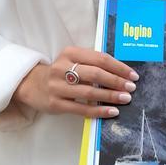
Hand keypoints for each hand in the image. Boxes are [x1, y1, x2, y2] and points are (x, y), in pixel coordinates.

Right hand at [13, 46, 138, 118]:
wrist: (32, 85)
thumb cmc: (61, 72)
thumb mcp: (73, 60)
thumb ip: (92, 63)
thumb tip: (122, 73)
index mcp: (70, 53)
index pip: (100, 58)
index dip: (119, 67)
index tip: (133, 75)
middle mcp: (62, 68)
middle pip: (95, 74)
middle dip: (116, 81)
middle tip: (131, 88)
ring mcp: (57, 87)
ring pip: (89, 92)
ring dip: (110, 96)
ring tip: (125, 99)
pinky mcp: (56, 104)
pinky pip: (82, 109)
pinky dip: (99, 111)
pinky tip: (112, 112)